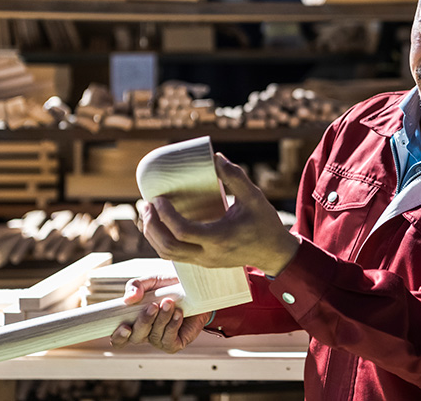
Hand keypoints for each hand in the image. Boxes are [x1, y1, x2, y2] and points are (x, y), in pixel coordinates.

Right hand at [110, 276, 210, 352]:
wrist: (195, 289)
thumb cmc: (169, 286)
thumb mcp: (151, 281)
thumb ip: (136, 286)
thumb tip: (128, 298)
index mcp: (134, 321)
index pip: (119, 338)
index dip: (118, 336)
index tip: (124, 326)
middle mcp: (145, 333)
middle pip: (136, 337)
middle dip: (144, 321)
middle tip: (153, 305)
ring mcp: (160, 340)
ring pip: (154, 336)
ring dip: (161, 319)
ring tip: (169, 303)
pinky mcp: (175, 343)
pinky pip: (169, 340)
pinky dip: (173, 325)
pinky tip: (178, 313)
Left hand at [139, 152, 299, 276]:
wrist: (274, 252)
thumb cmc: (265, 223)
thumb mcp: (254, 197)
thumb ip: (235, 177)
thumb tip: (215, 157)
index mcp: (219, 237)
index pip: (182, 231)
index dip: (165, 215)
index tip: (159, 198)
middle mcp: (209, 254)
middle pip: (168, 247)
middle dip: (152, 226)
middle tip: (146, 205)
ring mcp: (205, 262)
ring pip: (168, 255)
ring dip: (153, 235)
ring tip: (147, 214)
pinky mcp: (204, 263)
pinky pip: (175, 256)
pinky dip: (162, 242)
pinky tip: (159, 226)